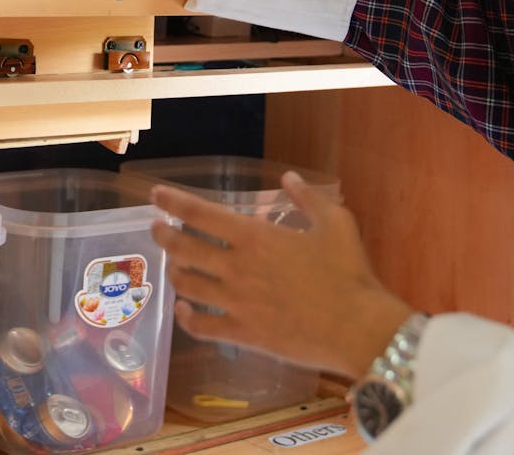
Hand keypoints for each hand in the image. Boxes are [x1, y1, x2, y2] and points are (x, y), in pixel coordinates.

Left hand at [150, 170, 413, 377]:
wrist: (357, 328)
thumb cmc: (349, 272)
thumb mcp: (336, 222)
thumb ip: (308, 198)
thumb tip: (288, 178)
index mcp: (255, 237)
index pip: (201, 214)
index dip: (174, 201)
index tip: (156, 194)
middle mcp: (236, 268)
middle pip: (183, 248)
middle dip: (163, 235)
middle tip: (156, 228)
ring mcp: (235, 303)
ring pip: (186, 285)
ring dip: (174, 271)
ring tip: (172, 264)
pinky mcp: (242, 334)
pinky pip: (199, 326)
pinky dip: (184, 316)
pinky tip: (182, 309)